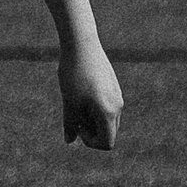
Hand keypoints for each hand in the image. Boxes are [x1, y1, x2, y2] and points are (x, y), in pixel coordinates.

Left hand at [59, 35, 122, 150]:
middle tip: (75, 114)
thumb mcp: (69, 102)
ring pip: (108, 119)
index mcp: (108, 112)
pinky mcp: (114, 85)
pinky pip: (108, 106)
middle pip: (109, 133)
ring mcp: (117, 95)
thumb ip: (70, 124)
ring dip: (93, 119)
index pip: (107, 143)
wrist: (82, 44)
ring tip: (77, 102)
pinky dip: (96, 107)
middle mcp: (118, 105)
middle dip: (92, 131)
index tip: (77, 125)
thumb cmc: (73, 74)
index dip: (90, 142)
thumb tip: (70, 141)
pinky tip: (82, 91)